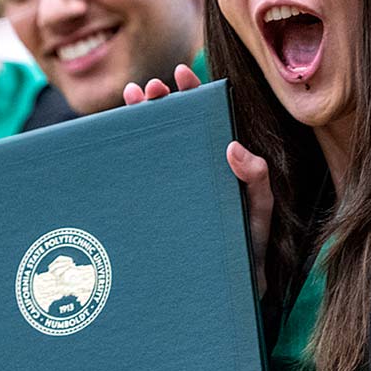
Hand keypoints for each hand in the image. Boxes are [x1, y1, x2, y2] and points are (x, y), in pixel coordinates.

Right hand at [123, 66, 274, 258]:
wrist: (231, 297)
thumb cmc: (250, 253)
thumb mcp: (259, 215)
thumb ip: (256, 183)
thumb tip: (236, 146)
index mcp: (219, 169)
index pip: (205, 123)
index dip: (192, 97)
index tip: (180, 74)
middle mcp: (194, 174)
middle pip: (174, 130)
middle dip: (159, 104)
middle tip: (149, 87)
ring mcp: (173, 193)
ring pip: (153, 152)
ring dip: (140, 125)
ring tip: (132, 101)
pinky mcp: (154, 214)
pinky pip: (138, 185)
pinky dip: (124, 163)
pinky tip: (111, 148)